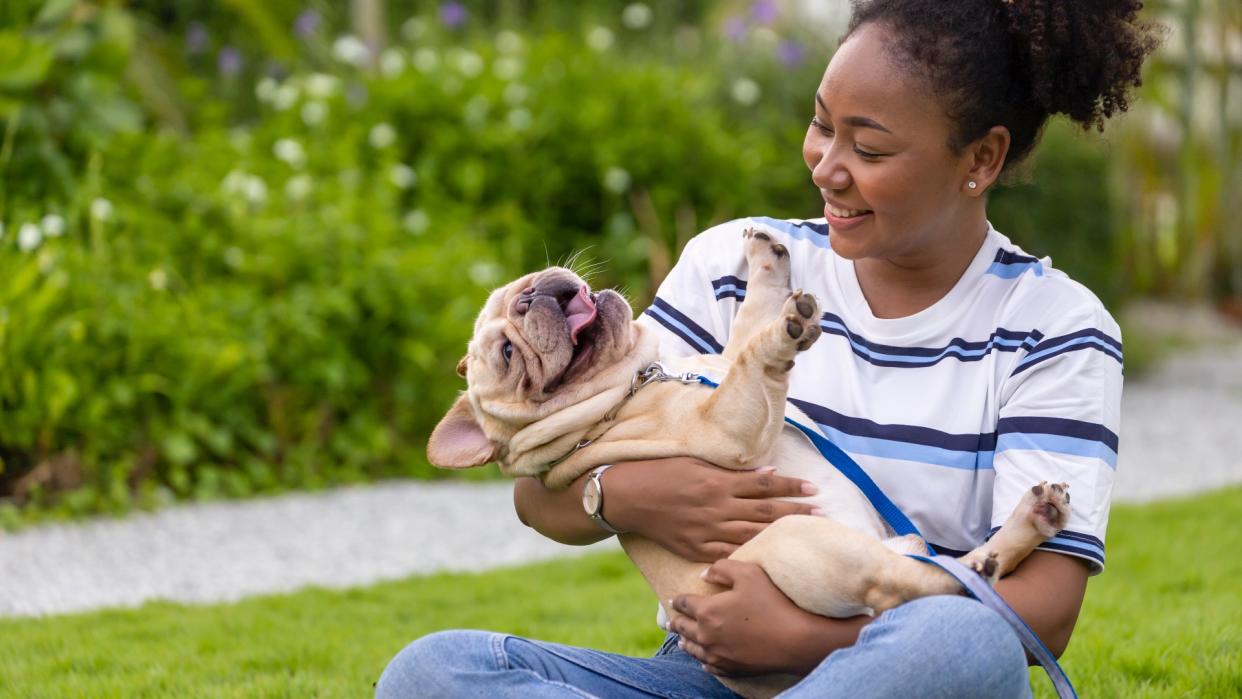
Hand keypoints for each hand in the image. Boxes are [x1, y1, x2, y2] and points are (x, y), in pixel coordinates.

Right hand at [603, 458, 819, 561]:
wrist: (627, 498)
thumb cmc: (660, 472)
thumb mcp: (696, 462)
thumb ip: (732, 470)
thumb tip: (767, 473)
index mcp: (717, 482)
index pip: (765, 484)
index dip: (791, 486)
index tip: (813, 488)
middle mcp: (716, 508)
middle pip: (765, 511)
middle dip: (795, 512)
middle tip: (822, 515)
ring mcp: (706, 531)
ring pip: (753, 534)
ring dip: (781, 534)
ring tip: (805, 535)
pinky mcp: (696, 549)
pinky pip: (730, 553)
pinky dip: (751, 553)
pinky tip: (770, 555)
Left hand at [668, 559, 843, 676]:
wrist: (795, 640)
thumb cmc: (772, 603)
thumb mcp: (748, 573)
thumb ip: (722, 568)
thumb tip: (704, 574)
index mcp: (706, 611)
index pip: (683, 604)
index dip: (677, 600)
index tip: (673, 599)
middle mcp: (705, 635)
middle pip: (683, 628)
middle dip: (676, 621)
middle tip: (671, 620)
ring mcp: (717, 655)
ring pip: (692, 649)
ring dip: (685, 642)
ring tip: (681, 640)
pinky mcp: (730, 669)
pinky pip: (708, 666)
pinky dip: (702, 661)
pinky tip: (703, 660)